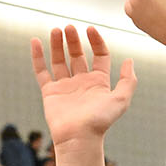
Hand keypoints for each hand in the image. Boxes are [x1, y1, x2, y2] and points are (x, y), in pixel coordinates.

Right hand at [31, 24, 137, 147]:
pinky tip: (35, 42)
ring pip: (60, 60)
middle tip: (69, 27)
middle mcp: (82, 82)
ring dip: (58, 45)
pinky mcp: (50, 92)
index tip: (89, 29)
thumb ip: (127, 80)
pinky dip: (38, 57)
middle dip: (74, 41)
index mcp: (99, 82)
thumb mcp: (121, 99)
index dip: (96, 42)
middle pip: (78, 55)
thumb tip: (130, 61)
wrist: (79, 137)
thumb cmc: (101, 121)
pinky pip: (42, 71)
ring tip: (56, 30)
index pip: (99, 56)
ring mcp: (65, 87)